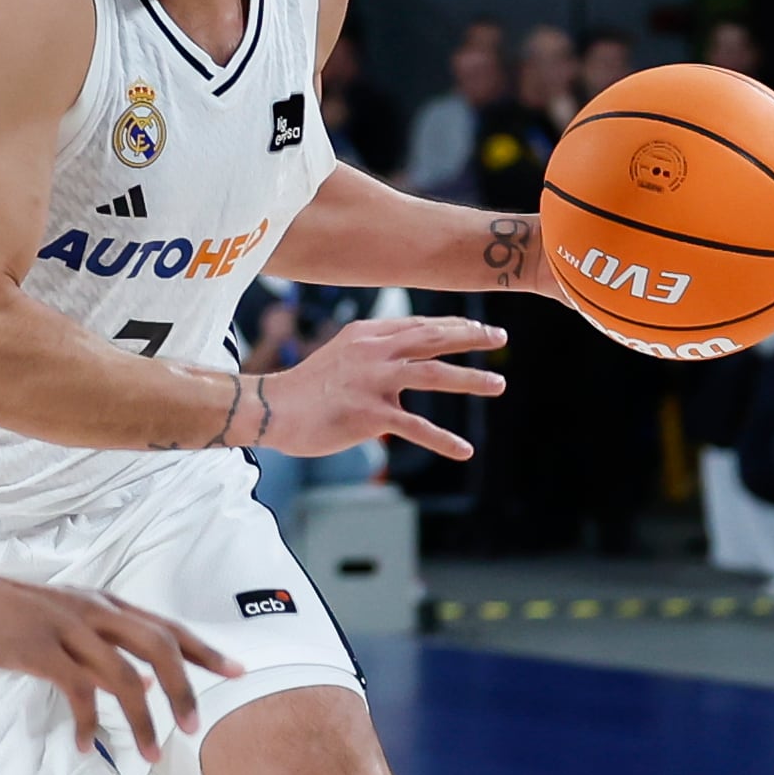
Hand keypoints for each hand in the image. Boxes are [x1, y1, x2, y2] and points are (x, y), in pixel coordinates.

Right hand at [0, 572, 240, 763]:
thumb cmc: (11, 606)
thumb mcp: (67, 614)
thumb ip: (103, 641)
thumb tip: (140, 679)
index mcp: (106, 603)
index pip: (167, 626)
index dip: (204, 650)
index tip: (235, 671)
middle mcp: (97, 612)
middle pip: (160, 648)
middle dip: (184, 690)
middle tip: (193, 728)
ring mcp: (70, 630)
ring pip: (125, 677)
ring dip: (142, 720)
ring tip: (150, 753)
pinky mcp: (42, 650)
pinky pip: (79, 692)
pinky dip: (89, 724)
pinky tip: (88, 746)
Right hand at [249, 314, 508, 459]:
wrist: (273, 409)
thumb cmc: (307, 387)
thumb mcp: (342, 354)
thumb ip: (374, 352)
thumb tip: (405, 359)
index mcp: (368, 335)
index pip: (421, 325)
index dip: (454, 325)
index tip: (479, 327)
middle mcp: (374, 351)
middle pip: (434, 338)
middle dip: (471, 337)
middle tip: (500, 338)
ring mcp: (373, 381)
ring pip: (434, 374)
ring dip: (471, 379)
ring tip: (498, 384)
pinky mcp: (370, 414)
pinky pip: (415, 427)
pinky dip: (443, 439)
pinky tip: (464, 450)